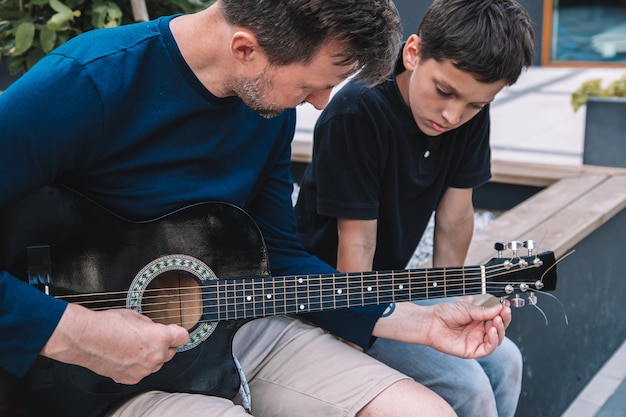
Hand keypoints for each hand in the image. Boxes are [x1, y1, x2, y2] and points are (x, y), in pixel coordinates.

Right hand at [41, 303, 189, 383]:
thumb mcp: (137, 316)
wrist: (85, 338)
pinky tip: (125, 355)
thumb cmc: (107, 325)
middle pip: (171, 352)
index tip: (174, 331)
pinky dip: (137, 365)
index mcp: (160, 338)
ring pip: (156, 363)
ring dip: (150, 356)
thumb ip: (151, 326)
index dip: (178, 332)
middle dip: (164, 345)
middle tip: (149, 337)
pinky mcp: (131, 378)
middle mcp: (155, 357)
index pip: (183, 337)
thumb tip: (155, 329)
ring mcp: (143, 370)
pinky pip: (141, 371)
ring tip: (133, 346)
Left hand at [423, 300, 510, 357]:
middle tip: (503, 312)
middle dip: (503, 320)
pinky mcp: (472, 351)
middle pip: (498, 329)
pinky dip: (493, 340)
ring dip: (500, 330)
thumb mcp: (467, 308)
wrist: (431, 322)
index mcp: (478, 320)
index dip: (503, 313)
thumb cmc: (445, 314)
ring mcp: (476, 341)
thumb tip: (500, 308)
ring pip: (496, 339)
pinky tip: (492, 331)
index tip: (506, 306)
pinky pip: (488, 349)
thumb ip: (484, 311)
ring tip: (497, 320)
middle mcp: (479, 331)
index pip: (496, 318)